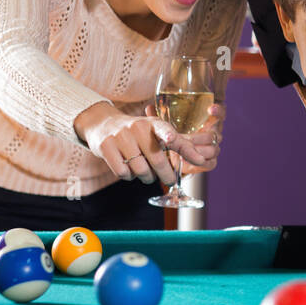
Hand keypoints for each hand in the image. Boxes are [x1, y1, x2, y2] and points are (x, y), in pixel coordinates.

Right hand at [74, 101, 208, 184]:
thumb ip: (178, 143)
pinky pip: (123, 173)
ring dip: (147, 177)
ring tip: (147, 172)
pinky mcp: (106, 147)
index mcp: (153, 124)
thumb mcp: (156, 131)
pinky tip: (129, 169)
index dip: (170, 136)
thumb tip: (202, 160)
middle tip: (170, 180)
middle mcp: (137, 128)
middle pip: (157, 161)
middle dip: (167, 175)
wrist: (103, 125)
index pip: (164, 129)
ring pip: (141, 171)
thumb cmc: (138, 132)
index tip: (171, 140)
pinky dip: (129, 176)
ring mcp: (120, 137)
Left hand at [148, 102, 225, 175]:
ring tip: (183, 152)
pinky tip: (185, 162)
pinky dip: (198, 163)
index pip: (220, 114)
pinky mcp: (210, 162)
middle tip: (186, 139)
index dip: (218, 111)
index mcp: (207, 122)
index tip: (210, 109)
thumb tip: (149, 107)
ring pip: (213, 149)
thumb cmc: (173, 137)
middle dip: (199, 137)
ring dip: (198, 150)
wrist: (173, 158)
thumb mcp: (167, 126)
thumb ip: (160, 117)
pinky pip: (210, 163)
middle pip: (215, 134)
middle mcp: (214, 135)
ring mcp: (214, 149)